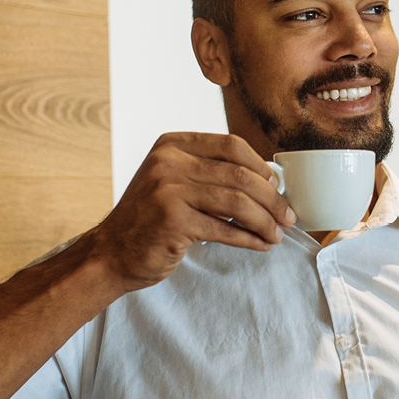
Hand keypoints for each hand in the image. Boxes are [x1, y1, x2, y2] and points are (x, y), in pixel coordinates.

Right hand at [84, 132, 294, 292]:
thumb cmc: (148, 220)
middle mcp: (169, 162)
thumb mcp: (172, 182)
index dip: (261, 166)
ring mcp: (169, 190)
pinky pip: (225, 229)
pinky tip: (260, 245)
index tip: (276, 185)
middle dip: (271, 198)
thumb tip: (265, 179)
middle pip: (240, 174)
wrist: (111, 253)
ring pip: (237, 202)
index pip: (231, 145)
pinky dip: (249, 239)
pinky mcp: (174, 221)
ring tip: (277, 234)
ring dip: (264, 220)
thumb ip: (207, 173)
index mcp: (172, 145)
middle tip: (287, 216)